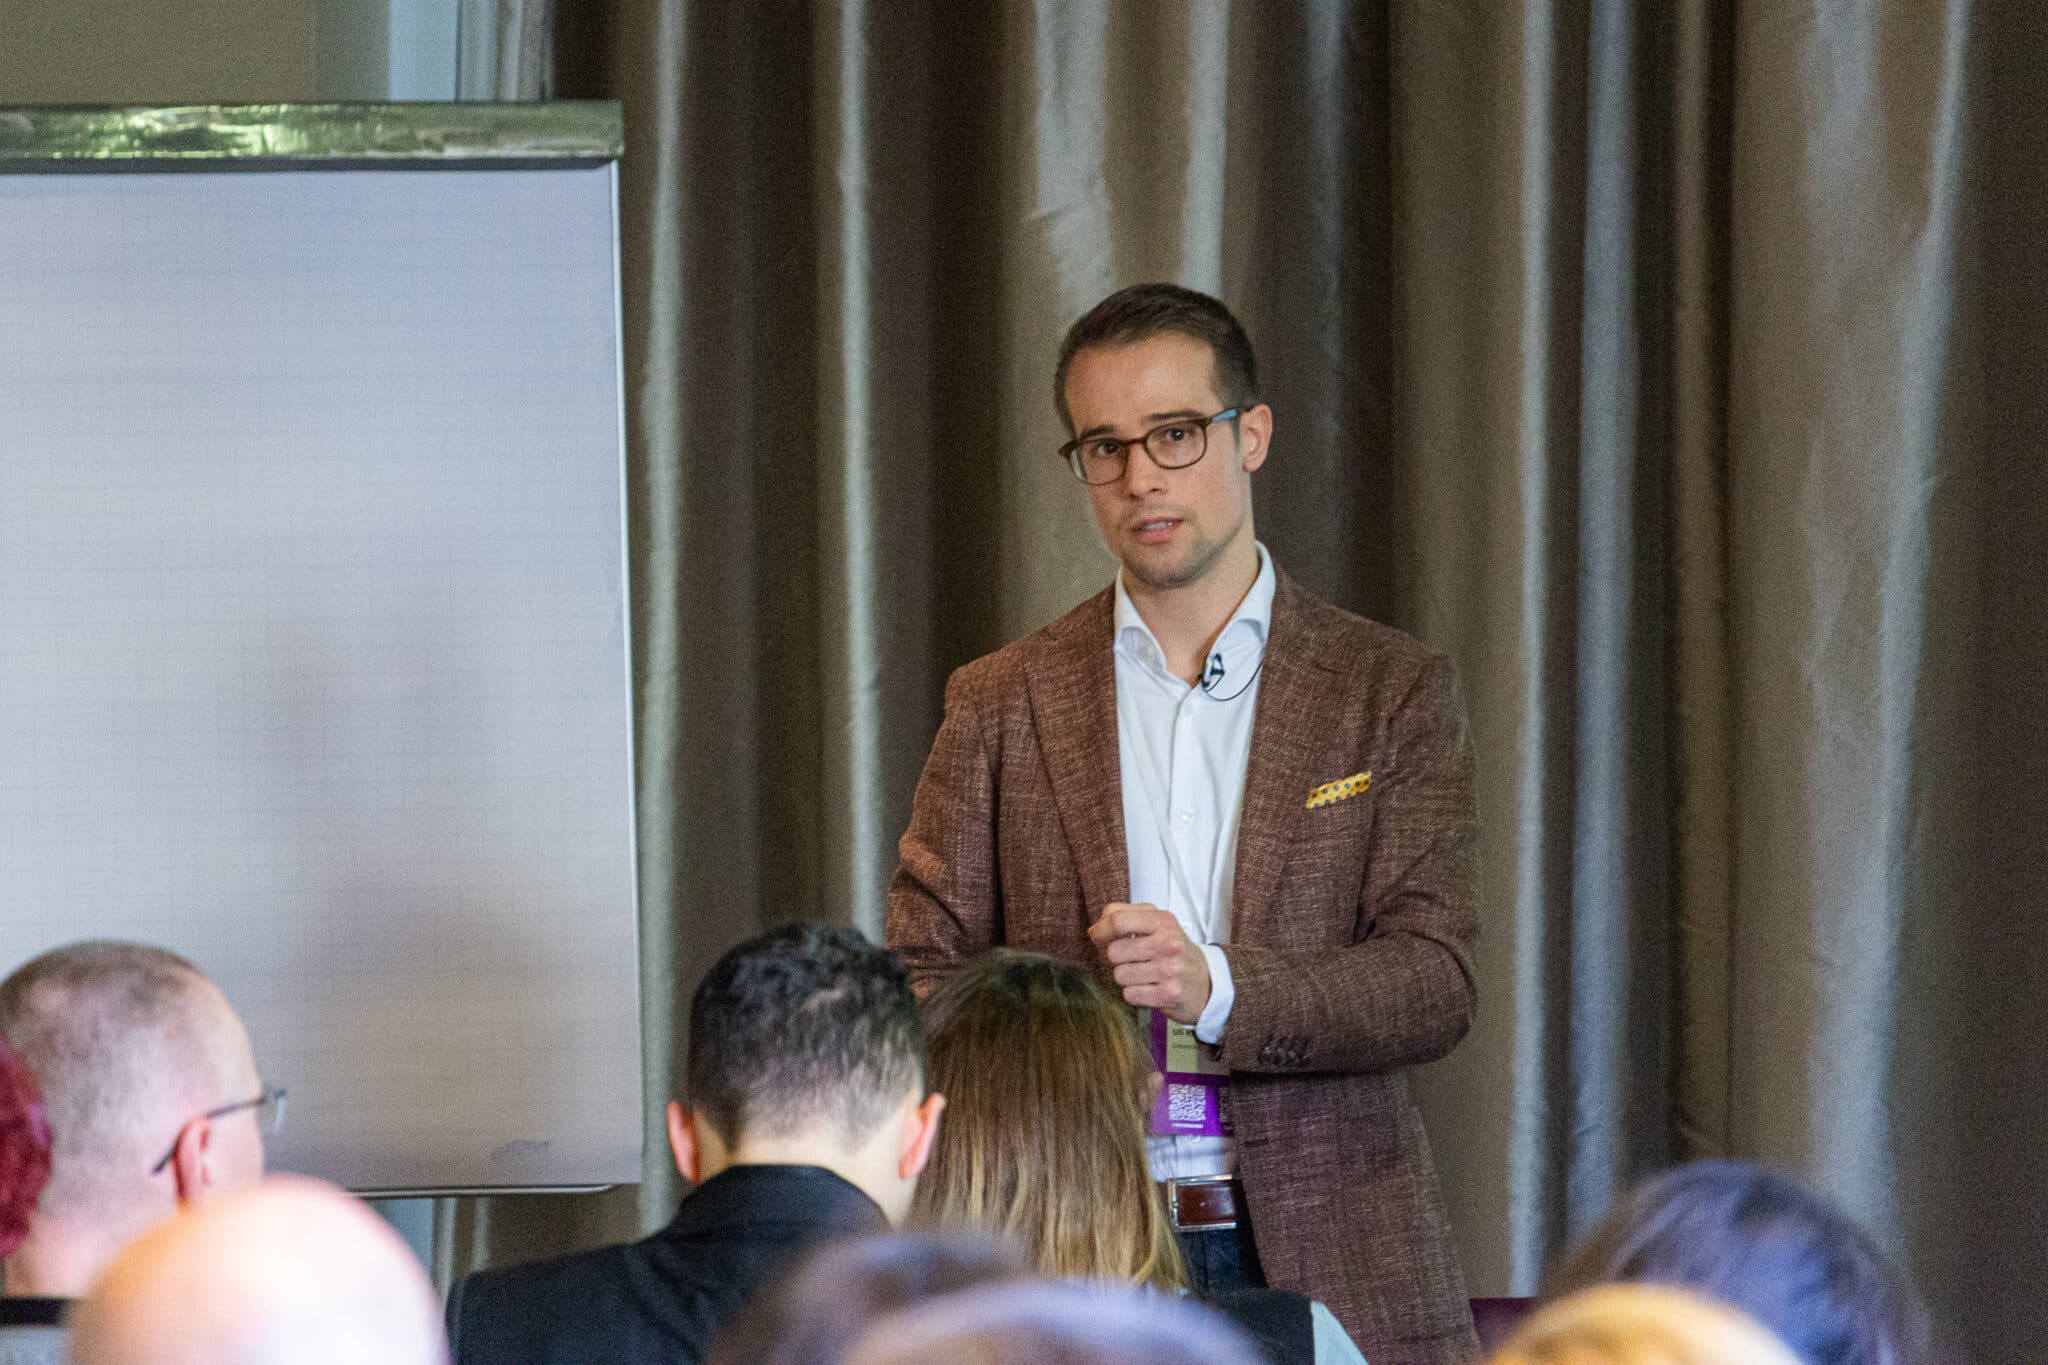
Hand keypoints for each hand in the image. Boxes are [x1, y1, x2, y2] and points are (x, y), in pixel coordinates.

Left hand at [1087, 903, 1211, 1024]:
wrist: (1207, 983)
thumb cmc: (1174, 951)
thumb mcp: (1158, 925)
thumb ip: (1126, 917)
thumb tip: (1094, 930)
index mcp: (1164, 921)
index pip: (1118, 919)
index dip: (1101, 929)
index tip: (1098, 936)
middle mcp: (1168, 943)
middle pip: (1114, 951)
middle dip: (1118, 958)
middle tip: (1134, 959)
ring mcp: (1169, 969)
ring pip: (1120, 975)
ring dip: (1126, 977)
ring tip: (1145, 974)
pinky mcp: (1168, 994)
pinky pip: (1129, 994)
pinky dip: (1135, 993)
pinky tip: (1150, 988)